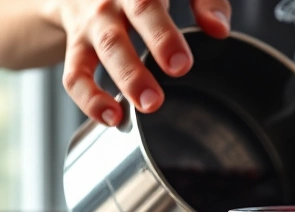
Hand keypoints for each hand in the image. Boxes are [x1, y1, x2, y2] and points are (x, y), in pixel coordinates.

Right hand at [55, 0, 230, 125]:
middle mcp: (112, 0)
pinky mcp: (77, 45)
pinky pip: (75, 74)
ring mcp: (93, 22)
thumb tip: (219, 29)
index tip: (182, 64)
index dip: (164, 34)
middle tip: (165, 87)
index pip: (150, 3)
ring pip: (106, 49)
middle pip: (128, 23)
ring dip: (125, 79)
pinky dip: (89, 98)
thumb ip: (205, 0)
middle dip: (145, 57)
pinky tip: (111, 117)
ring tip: (146, 106)